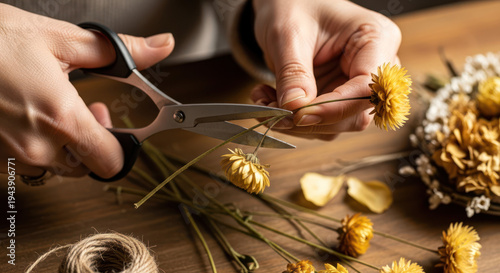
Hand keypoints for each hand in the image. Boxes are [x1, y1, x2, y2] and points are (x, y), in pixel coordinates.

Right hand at [0, 4, 173, 177]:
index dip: (122, 146)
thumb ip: (118, 51)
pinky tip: (34, 114)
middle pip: (88, 168)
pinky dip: (41, 143)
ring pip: (59, 166)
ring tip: (59, 108)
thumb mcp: (60, 38)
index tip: (117, 125)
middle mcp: (37, 145)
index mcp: (60, 118)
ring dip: (68, 144)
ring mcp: (12, 153)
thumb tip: (160, 46)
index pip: (111, 162)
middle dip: (95, 143)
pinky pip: (31, 160)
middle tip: (89, 110)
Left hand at [250, 0, 400, 139]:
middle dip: (311, 119)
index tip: (298, 115)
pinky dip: (293, 120)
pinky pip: (321, 122)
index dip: (334, 108)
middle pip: (354, 112)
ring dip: (297, 123)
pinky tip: (270, 100)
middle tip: (272, 112)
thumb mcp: (287, 34)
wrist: (286, 5)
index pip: (367, 87)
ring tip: (264, 101)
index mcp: (375, 38)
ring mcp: (356, 85)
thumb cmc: (292, 5)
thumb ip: (293, 72)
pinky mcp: (339, 98)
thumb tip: (295, 108)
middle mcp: (374, 65)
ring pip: (337, 123)